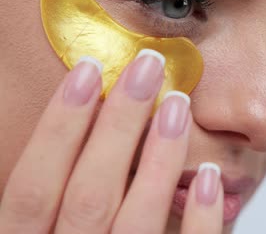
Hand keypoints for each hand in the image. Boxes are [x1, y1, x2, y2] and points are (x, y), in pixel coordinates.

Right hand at [0, 50, 222, 232]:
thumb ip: (45, 206)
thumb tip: (66, 132)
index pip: (32, 188)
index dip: (59, 126)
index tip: (90, 70)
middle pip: (88, 194)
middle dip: (117, 125)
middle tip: (148, 67)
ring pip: (135, 222)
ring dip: (158, 160)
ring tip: (177, 105)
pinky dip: (202, 220)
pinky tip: (214, 176)